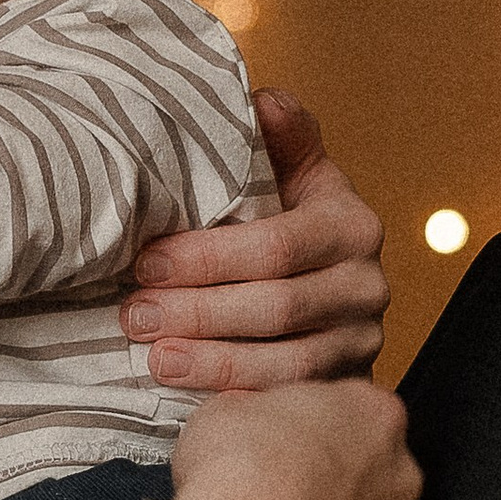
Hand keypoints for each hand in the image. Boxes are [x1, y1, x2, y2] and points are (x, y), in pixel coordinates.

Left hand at [124, 95, 388, 389]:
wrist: (329, 297)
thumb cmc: (289, 228)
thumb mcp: (291, 175)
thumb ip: (281, 139)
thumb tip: (263, 100)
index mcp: (352, 224)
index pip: (276, 246)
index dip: (206, 258)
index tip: (145, 261)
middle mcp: (367, 286)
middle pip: (275, 307)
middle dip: (196, 311)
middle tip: (134, 314)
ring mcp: (360, 343)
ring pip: (282, 363)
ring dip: (208, 360)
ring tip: (150, 355)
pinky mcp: (344, 389)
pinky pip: (285, 399)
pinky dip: (234, 395)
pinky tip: (186, 390)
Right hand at [168, 378, 419, 499]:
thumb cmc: (237, 476)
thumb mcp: (227, 407)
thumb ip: (260, 410)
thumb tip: (248, 419)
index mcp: (374, 415)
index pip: (358, 410)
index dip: (317, 426)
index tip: (287, 439)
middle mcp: (401, 476)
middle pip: (374, 473)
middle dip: (336, 482)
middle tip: (283, 492)